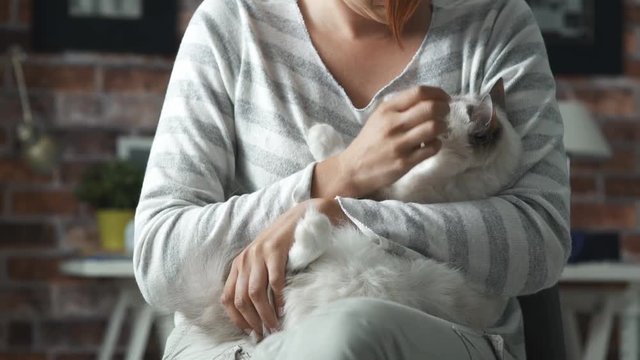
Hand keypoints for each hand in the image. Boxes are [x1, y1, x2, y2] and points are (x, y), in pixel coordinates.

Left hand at [220, 198, 346, 338]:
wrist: (302, 216)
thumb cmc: (284, 242)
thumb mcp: (262, 259)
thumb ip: (255, 278)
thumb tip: (256, 312)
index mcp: (239, 263)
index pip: (227, 297)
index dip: (236, 318)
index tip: (249, 331)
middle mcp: (245, 258)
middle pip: (240, 299)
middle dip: (252, 320)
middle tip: (264, 332)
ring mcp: (259, 253)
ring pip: (254, 293)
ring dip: (264, 313)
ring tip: (274, 325)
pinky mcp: (275, 250)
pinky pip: (274, 281)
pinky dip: (278, 298)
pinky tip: (283, 308)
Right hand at [312, 86, 449, 197]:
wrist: (354, 169)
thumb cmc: (370, 141)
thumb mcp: (379, 117)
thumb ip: (400, 107)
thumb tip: (430, 100)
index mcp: (387, 110)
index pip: (419, 92)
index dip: (438, 93)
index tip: (444, 98)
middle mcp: (393, 124)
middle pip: (430, 108)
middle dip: (444, 109)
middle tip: (445, 113)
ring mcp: (399, 144)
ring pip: (434, 127)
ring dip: (443, 127)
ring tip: (440, 129)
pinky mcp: (404, 162)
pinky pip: (432, 149)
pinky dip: (437, 144)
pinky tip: (431, 144)